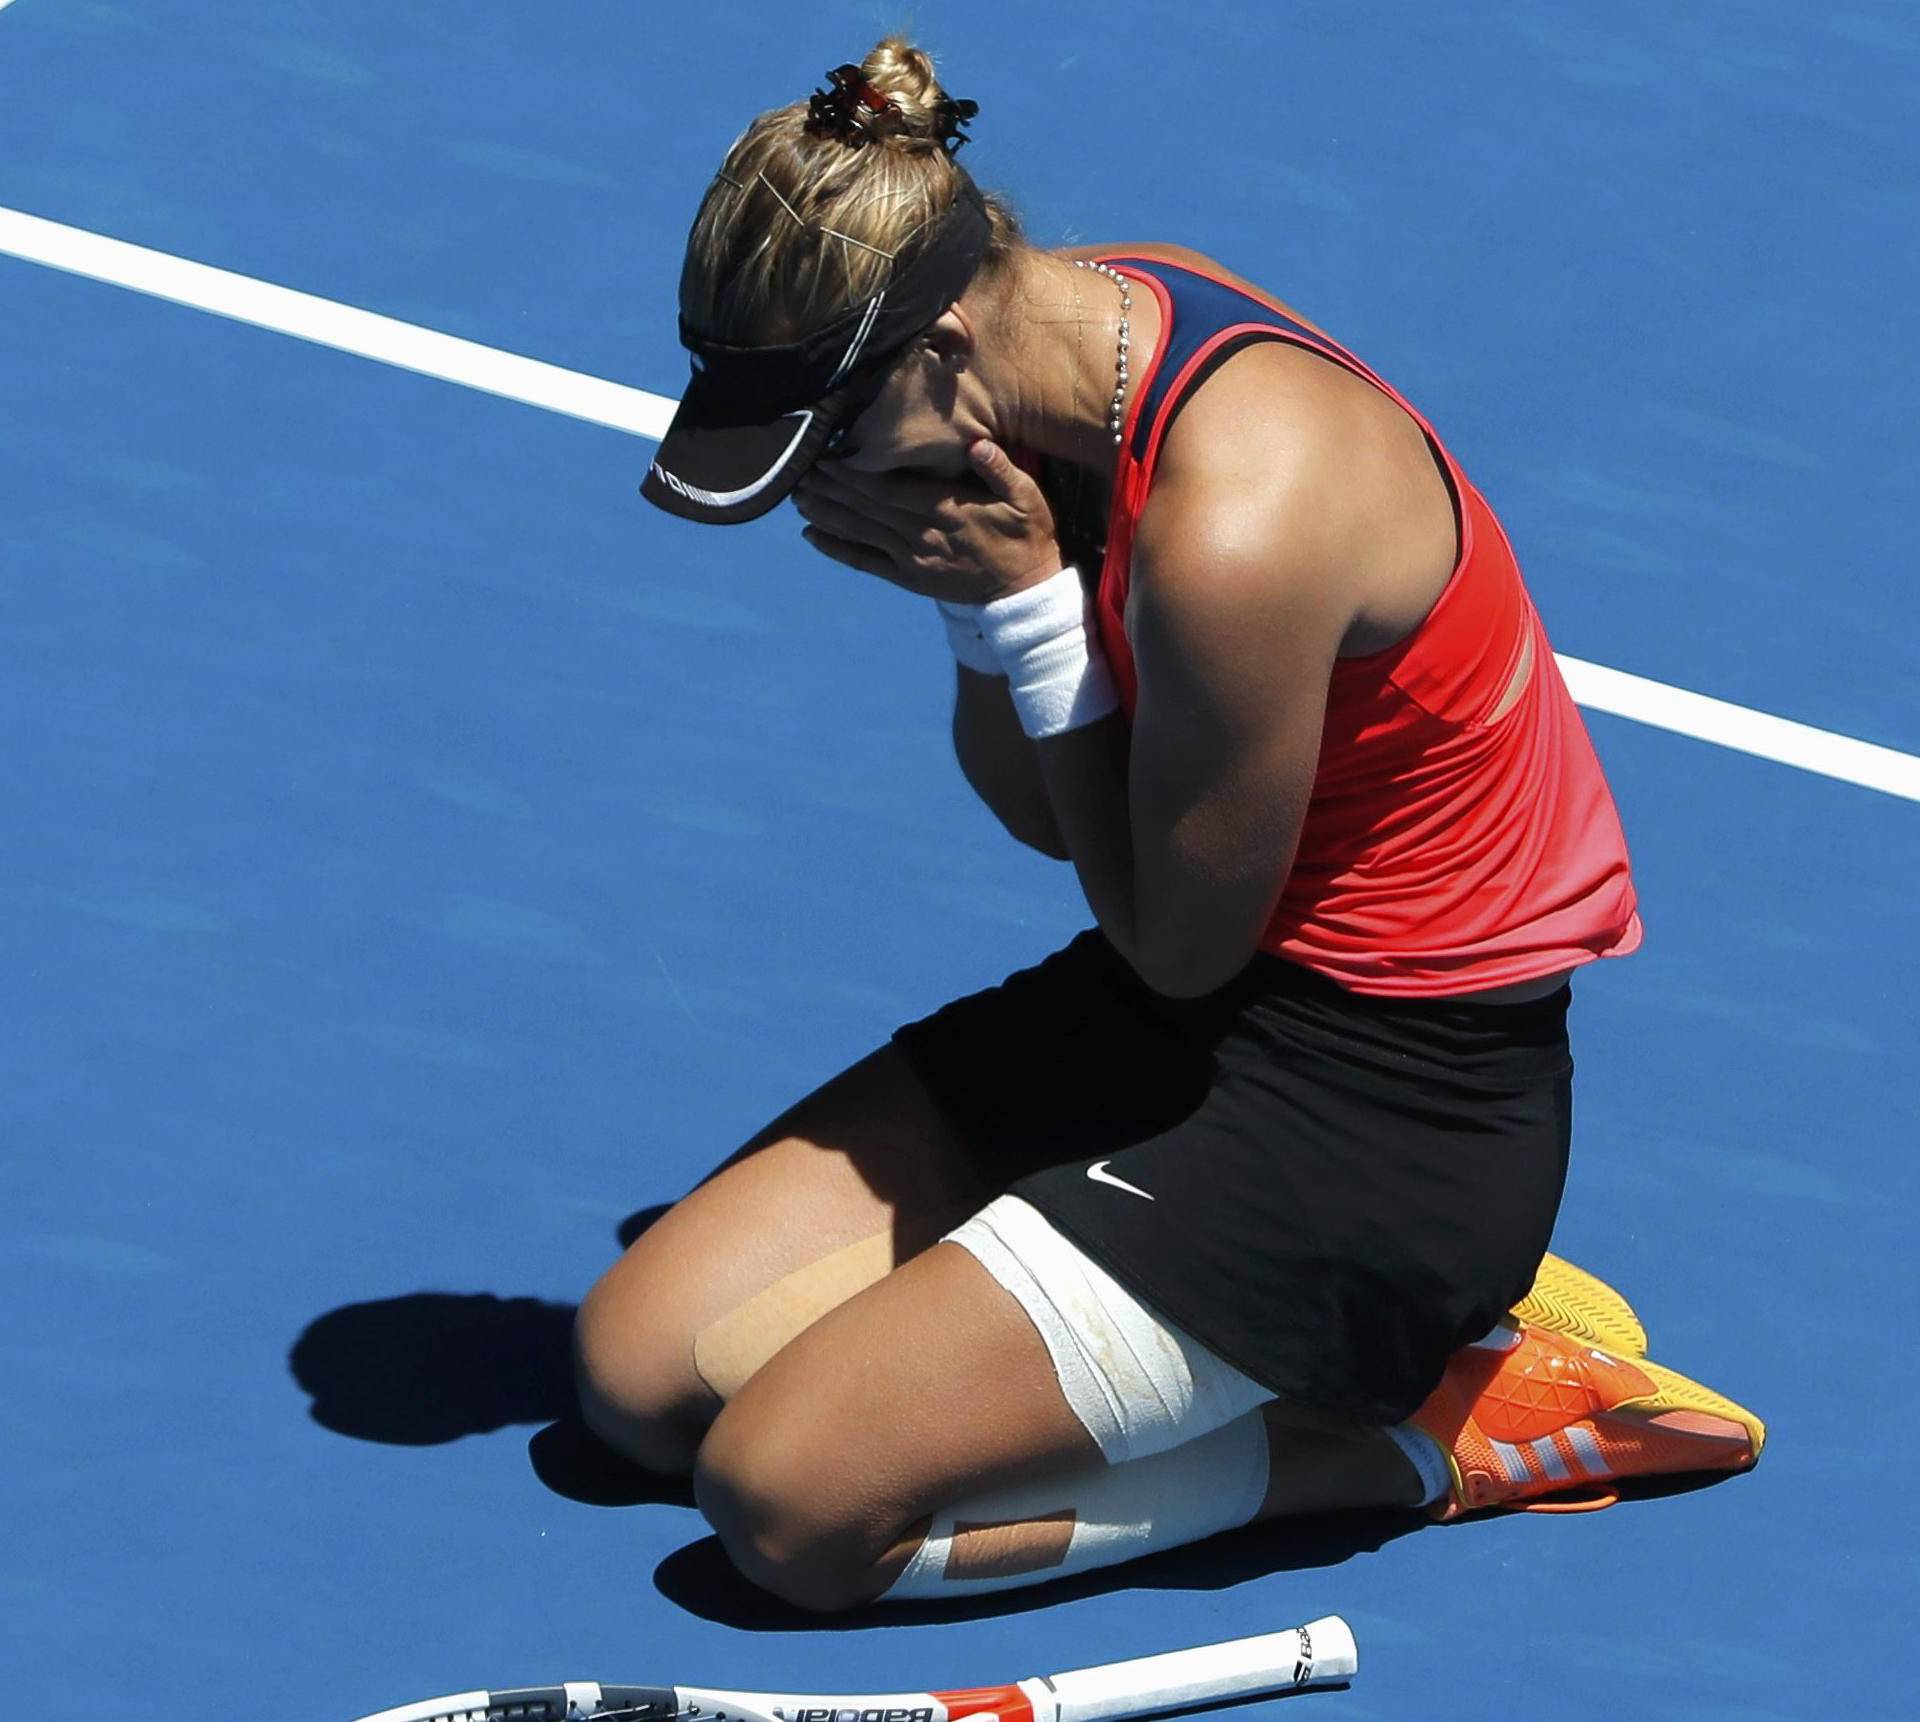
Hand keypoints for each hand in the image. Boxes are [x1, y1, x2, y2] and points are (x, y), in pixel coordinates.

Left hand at [792, 440, 1063, 604]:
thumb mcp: (1027, 497)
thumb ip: (1001, 469)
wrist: (1024, 592)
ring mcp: (912, 558)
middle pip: (866, 506)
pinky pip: (866, 563)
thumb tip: (978, 444)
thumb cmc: (1027, 536)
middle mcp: (922, 534)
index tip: (827, 454)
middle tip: (798, 467)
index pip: (890, 487)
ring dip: (826, 513)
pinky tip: (811, 535)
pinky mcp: (909, 578)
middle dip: (830, 487)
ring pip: (860, 532)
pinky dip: (837, 549)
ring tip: (796, 494)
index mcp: (946, 509)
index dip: (855, 471)